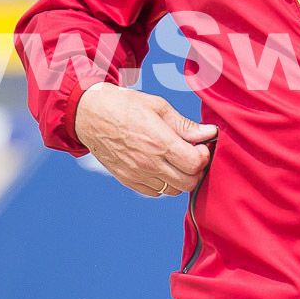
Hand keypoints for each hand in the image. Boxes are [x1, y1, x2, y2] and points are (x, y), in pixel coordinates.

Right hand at [74, 83, 217, 197]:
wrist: (90, 115)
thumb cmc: (124, 106)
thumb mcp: (158, 107)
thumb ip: (185, 125)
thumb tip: (209, 132)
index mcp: (160, 142)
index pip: (195, 163)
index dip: (204, 156)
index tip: (200, 146)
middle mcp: (149, 163)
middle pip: (188, 182)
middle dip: (196, 170)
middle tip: (191, 156)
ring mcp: (137, 174)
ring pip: (173, 191)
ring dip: (181, 179)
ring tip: (176, 161)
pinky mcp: (127, 180)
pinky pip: (155, 193)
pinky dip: (163, 184)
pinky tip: (161, 167)